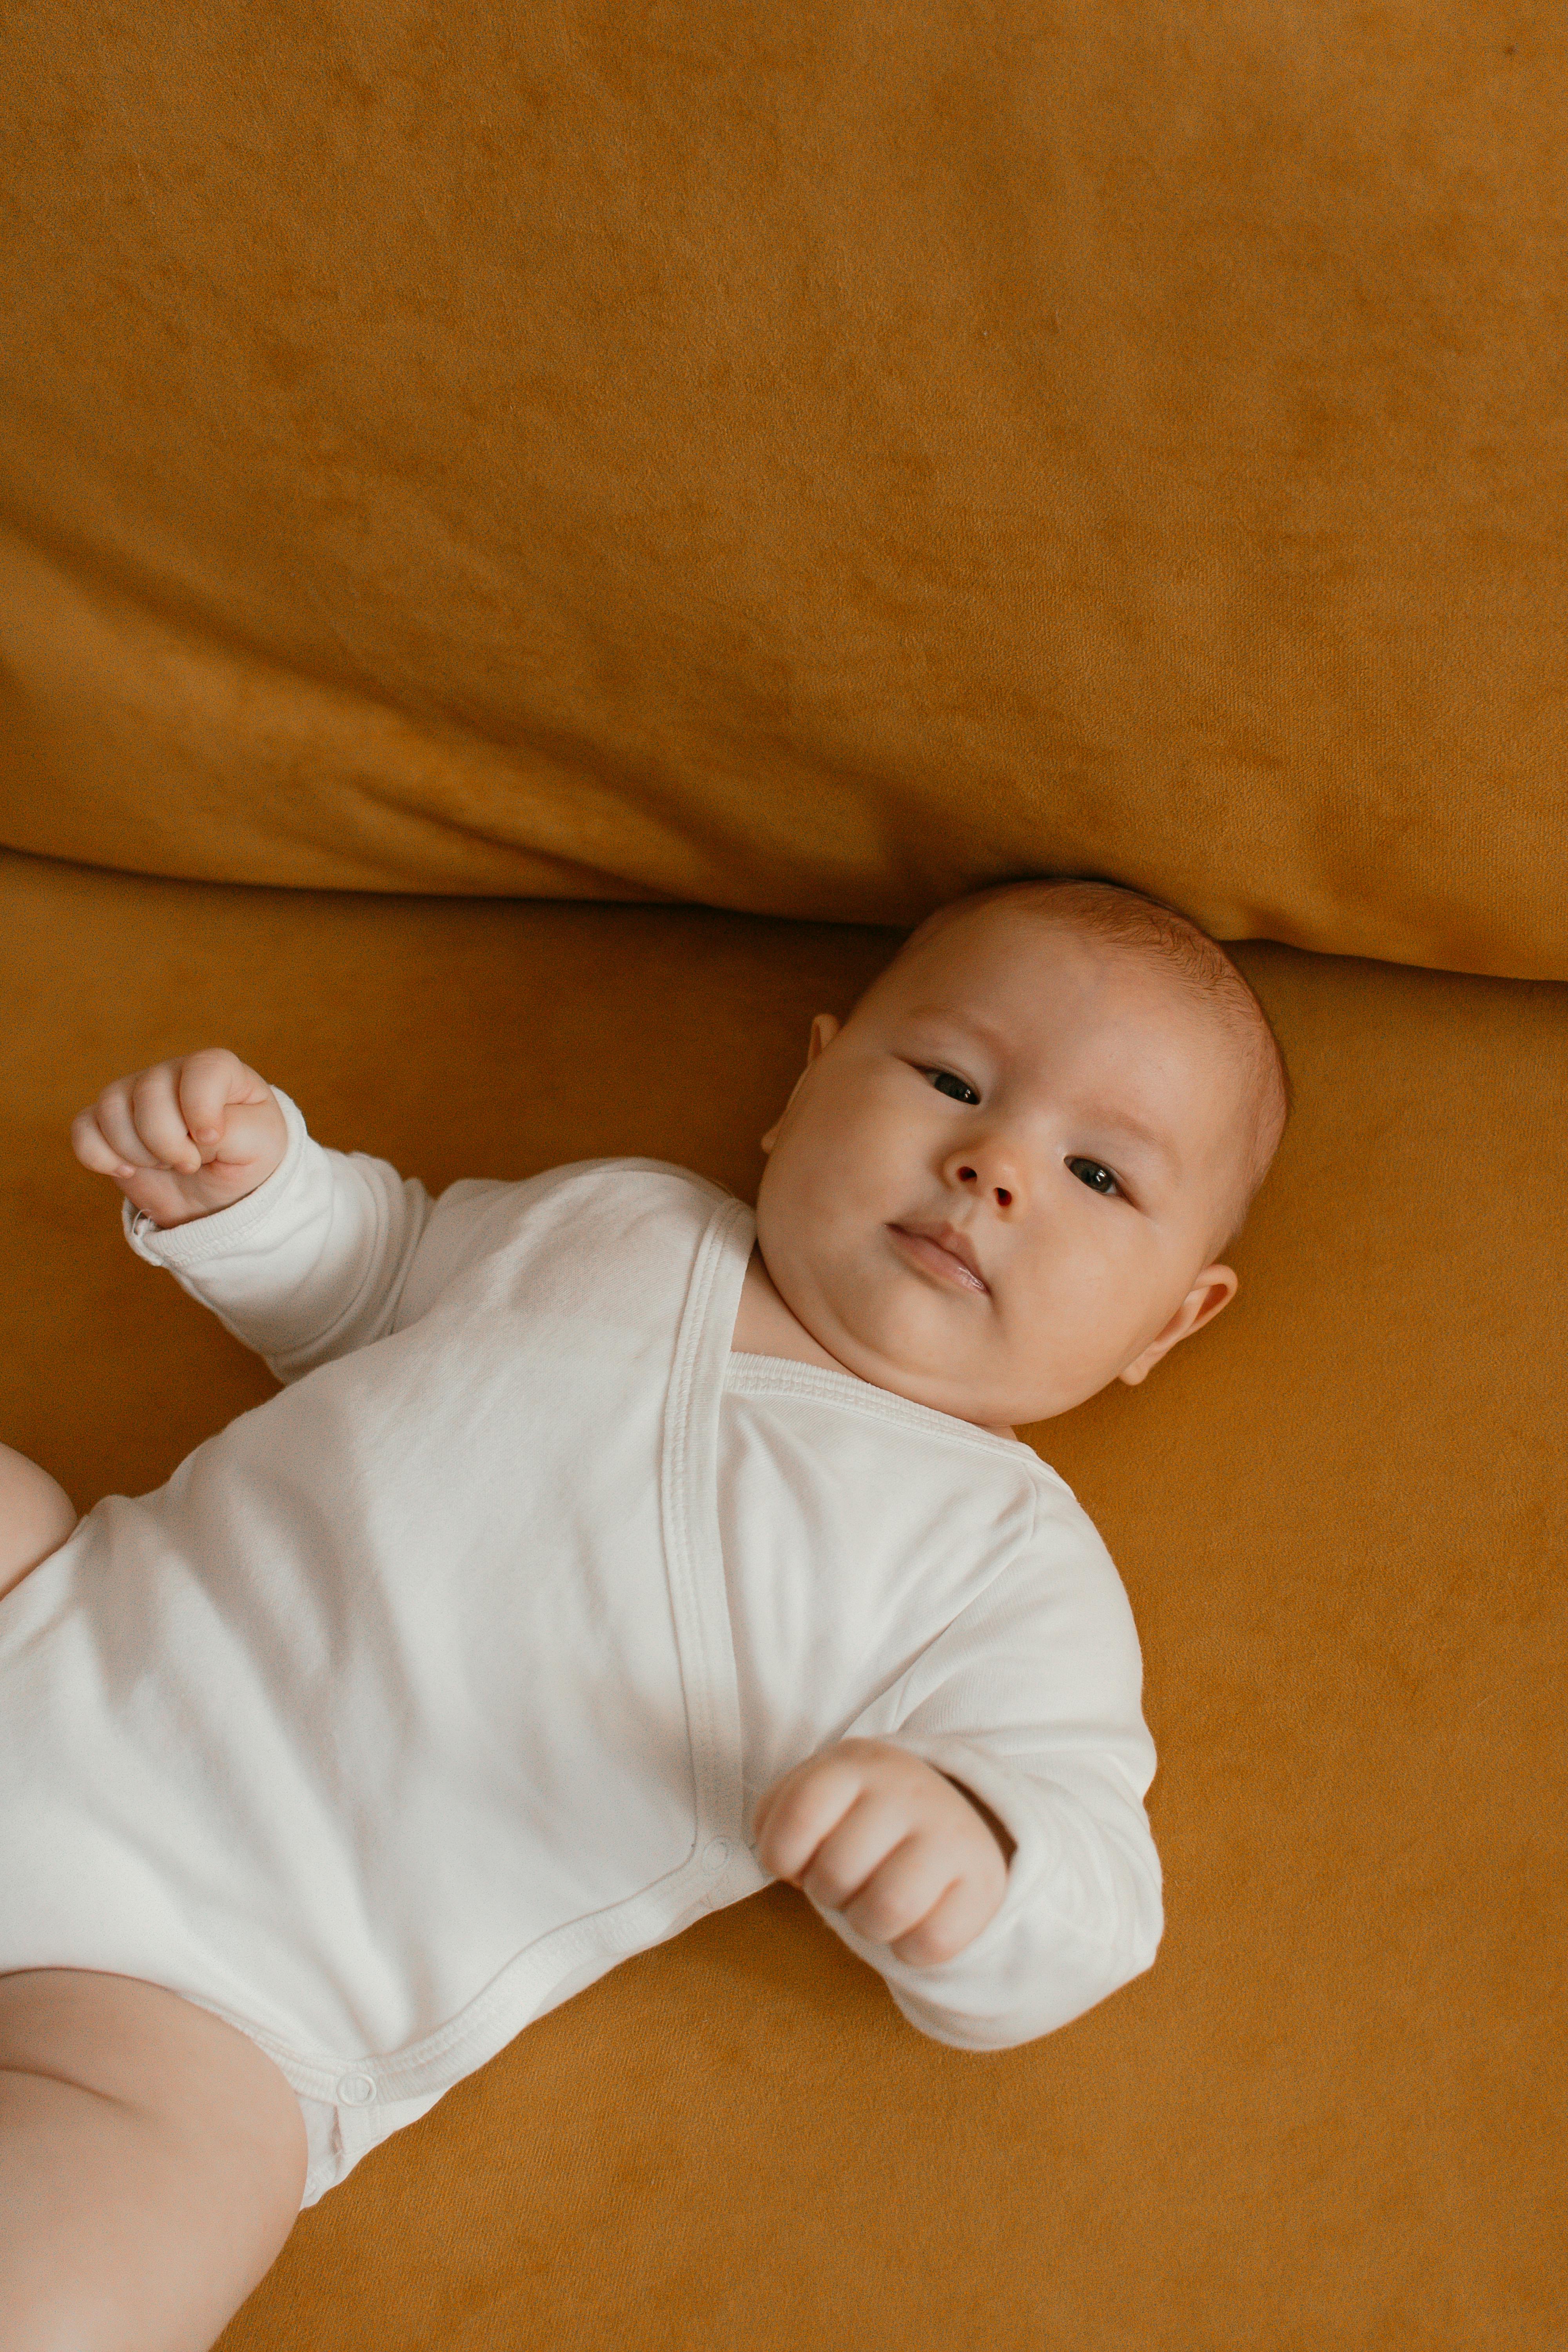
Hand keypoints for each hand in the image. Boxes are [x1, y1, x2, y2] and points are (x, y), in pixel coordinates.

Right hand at [70, 1049, 288, 1230]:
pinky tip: (129, 1171)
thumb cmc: (244, 1160)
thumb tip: (193, 1131)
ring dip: (138, 1152)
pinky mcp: (106, 1122)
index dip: (202, 1108)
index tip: (211, 1140)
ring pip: (112, 1109)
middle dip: (168, 1142)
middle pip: (150, 1092)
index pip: (203, 1069)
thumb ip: (235, 1131)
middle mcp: (172, 1073)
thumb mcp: (260, 1147)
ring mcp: (134, 1093)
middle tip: (190, 1164)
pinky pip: (84, 1129)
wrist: (216, 1195)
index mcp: (217, 1070)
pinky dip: (101, 1157)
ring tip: (165, 1165)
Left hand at [752, 1738, 1009, 1966]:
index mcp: (856, 1763)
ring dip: (866, 1923)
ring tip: (873, 1901)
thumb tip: (781, 1861)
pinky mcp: (984, 1881)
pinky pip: (931, 1943)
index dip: (782, 1854)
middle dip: (827, 1892)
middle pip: (835, 1872)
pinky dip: (910, 1948)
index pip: (798, 1812)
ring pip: (884, 1911)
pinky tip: (914, 1920)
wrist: (950, 1815)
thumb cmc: (859, 1816)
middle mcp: (908, 1789)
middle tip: (845, 1880)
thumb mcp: (815, 1793)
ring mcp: (951, 1833)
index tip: (796, 1860)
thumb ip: (777, 1817)